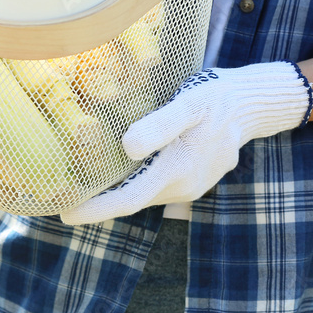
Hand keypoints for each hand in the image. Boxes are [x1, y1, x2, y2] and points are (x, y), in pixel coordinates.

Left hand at [60, 62, 312, 224]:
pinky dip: (132, 182)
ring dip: (115, 192)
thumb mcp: (190, 103)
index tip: (66, 214)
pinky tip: (115, 170)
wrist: (250, 104)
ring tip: (81, 184)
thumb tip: (127, 147)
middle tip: (62, 195)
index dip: (97, 209)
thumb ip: (160, 125)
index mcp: (178, 169)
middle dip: (99, 201)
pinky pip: (155, 186)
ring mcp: (189, 185)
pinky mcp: (191, 178)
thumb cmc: (216, 98)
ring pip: (143, 193)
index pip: (129, 200)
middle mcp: (182, 185)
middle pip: (132, 200)